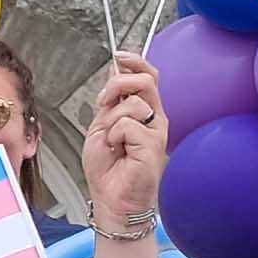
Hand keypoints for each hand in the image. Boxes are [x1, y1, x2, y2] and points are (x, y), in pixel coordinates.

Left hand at [81, 52, 164, 238]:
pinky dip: (114, 136)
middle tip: (104, 102)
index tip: (119, 57)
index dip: (135, 62)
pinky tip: (117, 150)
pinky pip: (128, 124)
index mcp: (143, 112)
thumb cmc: (107, 170)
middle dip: (118, 84)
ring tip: (111, 142)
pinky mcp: (153, 145)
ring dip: (111, 121)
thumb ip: (110, 101)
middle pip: (146, 80)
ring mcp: (156, 131)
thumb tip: (114, 70)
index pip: (148, 76)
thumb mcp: (101, 126)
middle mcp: (154, 119)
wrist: (110, 200)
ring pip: (133, 103)